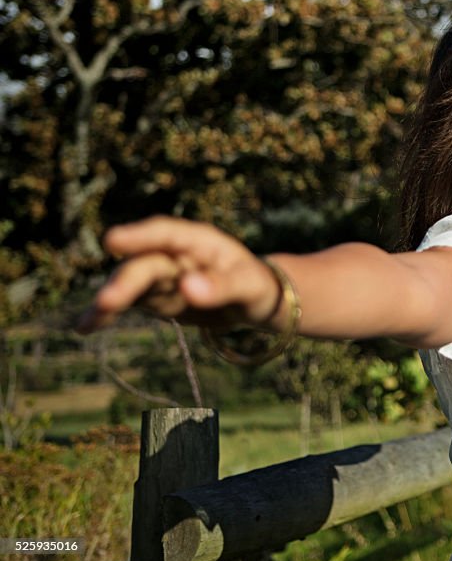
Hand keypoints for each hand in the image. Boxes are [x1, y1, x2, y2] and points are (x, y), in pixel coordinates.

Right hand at [75, 216, 280, 333]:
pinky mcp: (155, 297)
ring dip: (109, 301)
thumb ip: (222, 287)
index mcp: (199, 241)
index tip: (113, 240)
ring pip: (130, 285)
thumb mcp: (249, 286)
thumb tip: (189, 288)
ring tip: (88, 322)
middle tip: (107, 302)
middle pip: (145, 265)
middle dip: (125, 283)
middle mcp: (174, 254)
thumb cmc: (257, 286)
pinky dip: (108, 314)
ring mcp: (161, 276)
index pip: (167, 233)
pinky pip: (129, 304)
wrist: (256, 301)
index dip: (140, 236)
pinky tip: (84, 327)